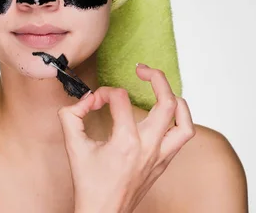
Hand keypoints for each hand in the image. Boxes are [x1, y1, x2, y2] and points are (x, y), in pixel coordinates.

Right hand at [57, 64, 195, 212]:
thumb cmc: (90, 185)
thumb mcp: (73, 147)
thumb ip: (70, 117)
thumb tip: (83, 100)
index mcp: (126, 142)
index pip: (121, 99)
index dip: (105, 92)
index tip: (96, 100)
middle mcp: (149, 147)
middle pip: (167, 102)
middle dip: (156, 78)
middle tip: (141, 70)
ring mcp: (160, 155)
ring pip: (185, 121)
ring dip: (175, 99)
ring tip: (162, 89)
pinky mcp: (164, 162)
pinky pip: (183, 136)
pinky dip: (179, 119)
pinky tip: (166, 113)